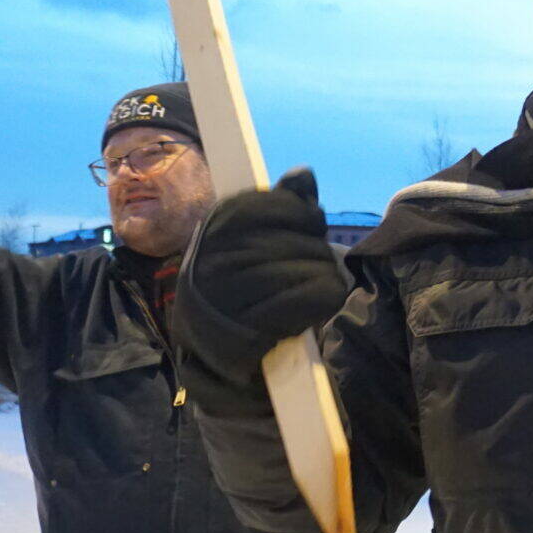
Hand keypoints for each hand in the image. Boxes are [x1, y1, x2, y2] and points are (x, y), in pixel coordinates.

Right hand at [174, 168, 349, 416]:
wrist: (218, 358)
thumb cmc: (246, 290)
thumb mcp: (256, 245)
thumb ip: (281, 208)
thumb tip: (302, 174)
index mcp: (207, 235)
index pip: (254, 207)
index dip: (295, 211)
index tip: (314, 222)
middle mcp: (204, 265)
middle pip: (278, 241)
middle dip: (314, 248)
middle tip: (326, 260)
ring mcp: (218, 302)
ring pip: (291, 272)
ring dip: (323, 275)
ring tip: (328, 280)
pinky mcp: (239, 337)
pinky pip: (296, 304)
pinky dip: (320, 298)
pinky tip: (326, 298)